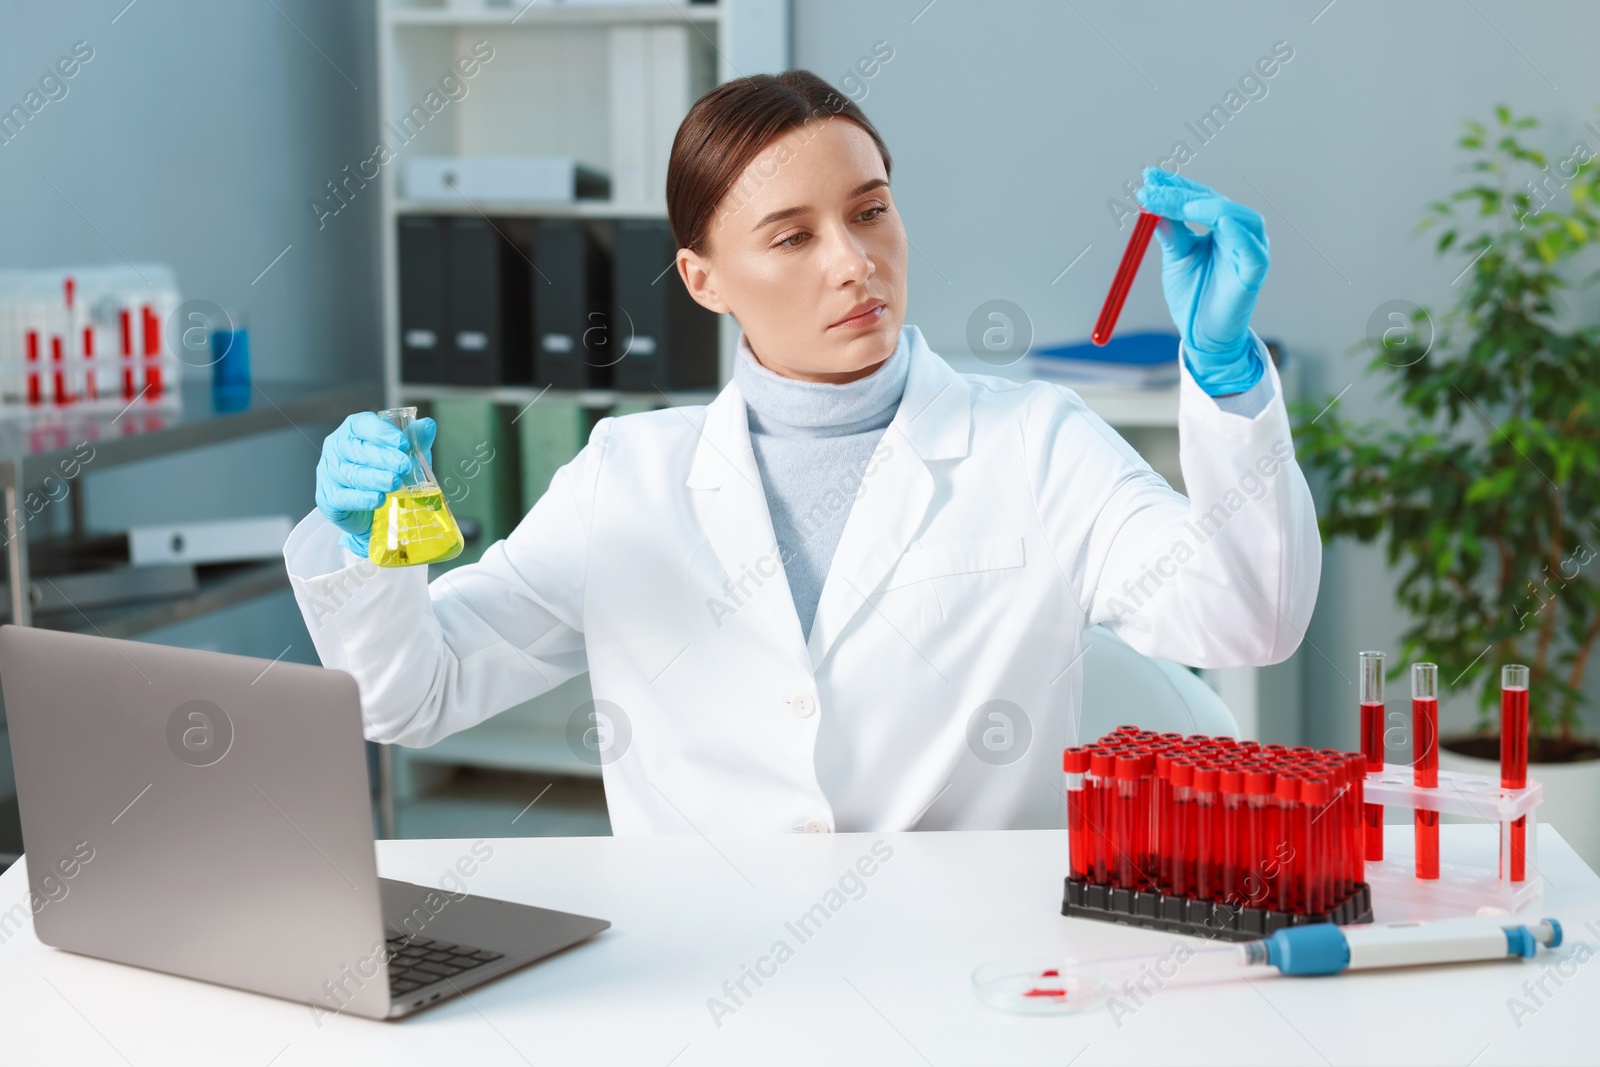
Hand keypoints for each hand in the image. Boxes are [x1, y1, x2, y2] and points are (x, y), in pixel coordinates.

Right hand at [316, 412, 435, 556]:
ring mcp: (329, 472)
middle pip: (357, 449)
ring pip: (352, 473)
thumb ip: (416, 440)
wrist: (372, 510)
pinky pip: (344, 497)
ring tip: (394, 482)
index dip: (383, 433)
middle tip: (404, 466)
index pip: (363, 424)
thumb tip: (428, 425)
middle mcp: (337, 447)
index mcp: (353, 430)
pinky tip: (378, 499)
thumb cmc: (386, 472)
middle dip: (383, 458)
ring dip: (375, 478)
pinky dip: (362, 499)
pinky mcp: (328, 497)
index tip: (403, 443)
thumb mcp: (405, 455)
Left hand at [1135, 167, 1269, 394]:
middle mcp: (1239, 233)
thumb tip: (1152, 205)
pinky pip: (1253, 251)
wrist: (1201, 334)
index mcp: (1220, 227)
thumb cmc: (1192, 295)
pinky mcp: (1254, 273)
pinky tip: (1220, 224)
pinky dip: (1239, 234)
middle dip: (1183, 194)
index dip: (1176, 186)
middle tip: (1153, 190)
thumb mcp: (1176, 258)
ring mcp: (1249, 251)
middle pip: (1215, 202)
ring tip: (1184, 205)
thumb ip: (1170, 232)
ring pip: (1240, 218)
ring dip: (1211, 207)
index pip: (1200, 197)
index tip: (1148, 177)